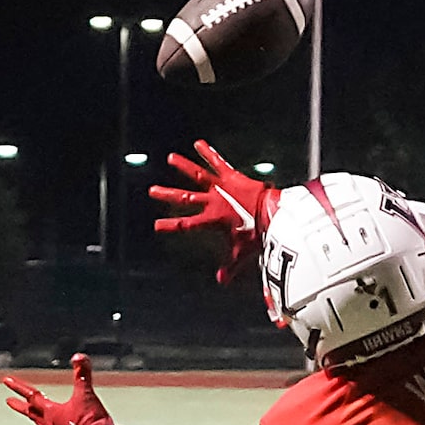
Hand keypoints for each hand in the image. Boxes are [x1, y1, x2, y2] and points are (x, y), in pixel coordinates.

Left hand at [3, 353, 114, 424]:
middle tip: (9, 401)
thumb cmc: (91, 420)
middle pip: (31, 412)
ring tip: (29, 411)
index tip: (7, 381)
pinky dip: (46, 420)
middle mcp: (51, 422)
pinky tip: (53, 420)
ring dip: (32, 414)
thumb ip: (82, 374)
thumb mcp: (86, 393)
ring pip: (40, 420)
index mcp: (51, 412)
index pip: (31, 396)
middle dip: (20, 405)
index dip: (19, 387)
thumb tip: (78, 357)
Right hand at [149, 140, 279, 281]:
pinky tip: (198, 143)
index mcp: (212, 220)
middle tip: (152, 190)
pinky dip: (208, 152)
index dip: (169, 225)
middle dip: (168, 194)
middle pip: (185, 197)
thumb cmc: (257, 234)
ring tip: (171, 158)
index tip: (156, 225)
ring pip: (197, 175)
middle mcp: (213, 202)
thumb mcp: (241, 253)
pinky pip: (217, 162)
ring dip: (184, 166)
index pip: (185, 224)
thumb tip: (220, 281)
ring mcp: (221, 187)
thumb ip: (229, 267)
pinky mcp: (232, 176)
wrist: (272, 215)